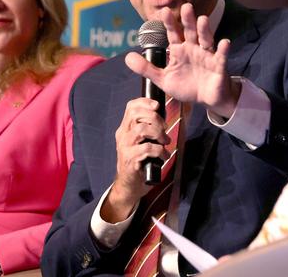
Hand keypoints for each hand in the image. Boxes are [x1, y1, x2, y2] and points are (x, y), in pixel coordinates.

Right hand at [102, 98, 170, 221]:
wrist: (129, 185)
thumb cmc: (139, 161)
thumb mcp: (142, 142)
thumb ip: (148, 129)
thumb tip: (163, 118)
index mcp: (125, 129)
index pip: (131, 107)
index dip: (145, 102)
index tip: (158, 106)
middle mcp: (123, 136)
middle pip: (136, 115)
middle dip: (154, 118)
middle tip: (165, 127)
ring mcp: (125, 148)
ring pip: (141, 129)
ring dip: (158, 133)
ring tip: (165, 141)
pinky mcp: (130, 160)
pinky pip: (147, 149)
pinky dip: (159, 151)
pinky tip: (164, 156)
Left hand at [125, 3, 241, 117]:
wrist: (206, 99)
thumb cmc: (186, 86)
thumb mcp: (163, 79)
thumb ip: (146, 68)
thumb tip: (127, 58)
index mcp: (180, 50)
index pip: (173, 34)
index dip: (170, 23)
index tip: (164, 11)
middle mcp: (194, 49)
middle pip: (190, 32)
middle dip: (188, 20)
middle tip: (186, 7)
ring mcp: (207, 56)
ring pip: (206, 39)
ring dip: (205, 30)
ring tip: (203, 19)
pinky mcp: (219, 66)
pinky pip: (221, 56)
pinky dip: (223, 50)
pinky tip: (225, 42)